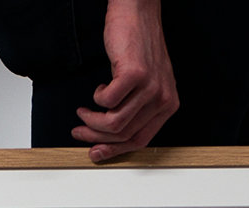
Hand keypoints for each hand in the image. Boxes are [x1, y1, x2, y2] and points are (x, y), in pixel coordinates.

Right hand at [71, 0, 178, 162]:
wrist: (138, 11)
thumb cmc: (139, 45)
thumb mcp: (146, 84)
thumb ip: (137, 110)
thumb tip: (111, 136)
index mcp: (168, 106)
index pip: (140, 140)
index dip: (115, 151)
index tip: (96, 152)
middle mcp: (163, 99)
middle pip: (125, 134)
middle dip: (97, 138)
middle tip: (81, 132)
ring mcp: (150, 86)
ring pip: (115, 122)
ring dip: (93, 121)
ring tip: (83, 113)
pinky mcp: (135, 74)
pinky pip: (108, 101)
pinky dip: (97, 98)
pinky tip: (98, 90)